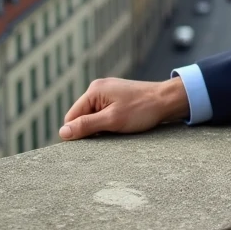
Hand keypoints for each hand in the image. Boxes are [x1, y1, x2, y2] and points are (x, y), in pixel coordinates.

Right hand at [59, 77, 189, 140]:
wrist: (168, 100)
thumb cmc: (142, 109)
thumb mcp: (112, 120)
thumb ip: (86, 125)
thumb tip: (62, 133)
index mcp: (94, 91)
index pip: (71, 118)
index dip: (78, 132)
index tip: (94, 140)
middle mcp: (99, 89)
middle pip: (82, 117)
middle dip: (91, 130)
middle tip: (109, 134)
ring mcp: (109, 93)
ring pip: (94, 118)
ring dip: (101, 127)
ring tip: (118, 129)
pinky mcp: (118, 99)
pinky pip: (104, 115)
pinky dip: (110, 123)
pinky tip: (122, 126)